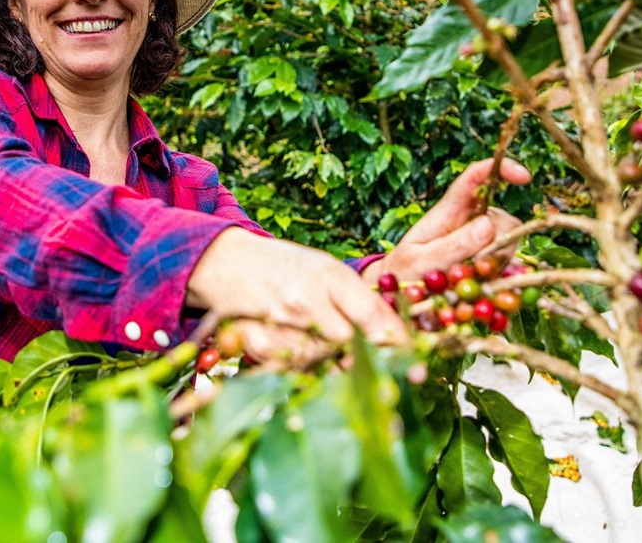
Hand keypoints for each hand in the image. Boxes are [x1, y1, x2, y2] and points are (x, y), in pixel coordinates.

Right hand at [186, 227, 408, 366]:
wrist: (225, 262)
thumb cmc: (286, 268)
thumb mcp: (327, 272)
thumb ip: (360, 301)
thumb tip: (397, 337)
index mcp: (328, 276)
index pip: (372, 316)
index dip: (397, 344)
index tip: (416, 365)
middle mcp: (304, 301)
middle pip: (351, 347)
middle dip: (371, 364)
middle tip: (387, 380)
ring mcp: (280, 326)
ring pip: (324, 366)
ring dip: (340, 374)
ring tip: (348, 375)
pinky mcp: (259, 348)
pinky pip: (295, 373)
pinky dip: (308, 375)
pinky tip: (312, 368)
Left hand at [364, 157, 529, 284]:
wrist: (399, 293)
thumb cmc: (404, 270)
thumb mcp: (420, 261)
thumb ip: (452, 246)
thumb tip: (488, 225)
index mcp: (449, 210)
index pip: (475, 178)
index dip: (500, 169)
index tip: (524, 176)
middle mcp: (469, 220)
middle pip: (504, 219)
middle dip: (502, 242)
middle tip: (481, 268)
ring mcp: (480, 240)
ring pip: (509, 243)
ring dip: (499, 263)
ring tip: (473, 280)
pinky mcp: (487, 260)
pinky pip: (507, 264)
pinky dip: (501, 276)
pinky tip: (485, 287)